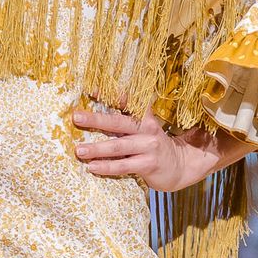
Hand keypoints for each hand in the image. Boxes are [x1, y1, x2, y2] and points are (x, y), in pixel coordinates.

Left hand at [72, 108, 246, 194]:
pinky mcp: (148, 165)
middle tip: (76, 117)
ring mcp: (148, 148)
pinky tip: (92, 167)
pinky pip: (123, 166)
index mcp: (145, 118)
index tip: (90, 90)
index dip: (109, 95)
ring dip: (96, 148)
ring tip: (78, 150)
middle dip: (95, 119)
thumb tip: (107, 106)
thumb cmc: (154, 146)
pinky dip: (106, 166)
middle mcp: (147, 130)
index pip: (127, 103)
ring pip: (118, 147)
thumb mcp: (146, 128)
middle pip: (118, 123)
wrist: (180, 166)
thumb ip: (129, 118)